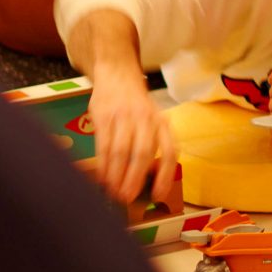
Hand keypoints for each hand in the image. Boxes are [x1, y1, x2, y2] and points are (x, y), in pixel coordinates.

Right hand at [88, 66, 177, 204]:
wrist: (117, 73)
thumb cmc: (137, 104)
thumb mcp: (153, 118)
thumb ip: (154, 142)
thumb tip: (150, 179)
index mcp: (162, 122)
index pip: (170, 151)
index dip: (166, 175)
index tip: (159, 195)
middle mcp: (146, 119)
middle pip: (143, 153)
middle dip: (135, 179)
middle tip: (128, 198)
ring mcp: (124, 116)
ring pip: (121, 151)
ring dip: (116, 175)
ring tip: (113, 193)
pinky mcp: (104, 116)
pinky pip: (103, 145)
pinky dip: (103, 165)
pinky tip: (102, 177)